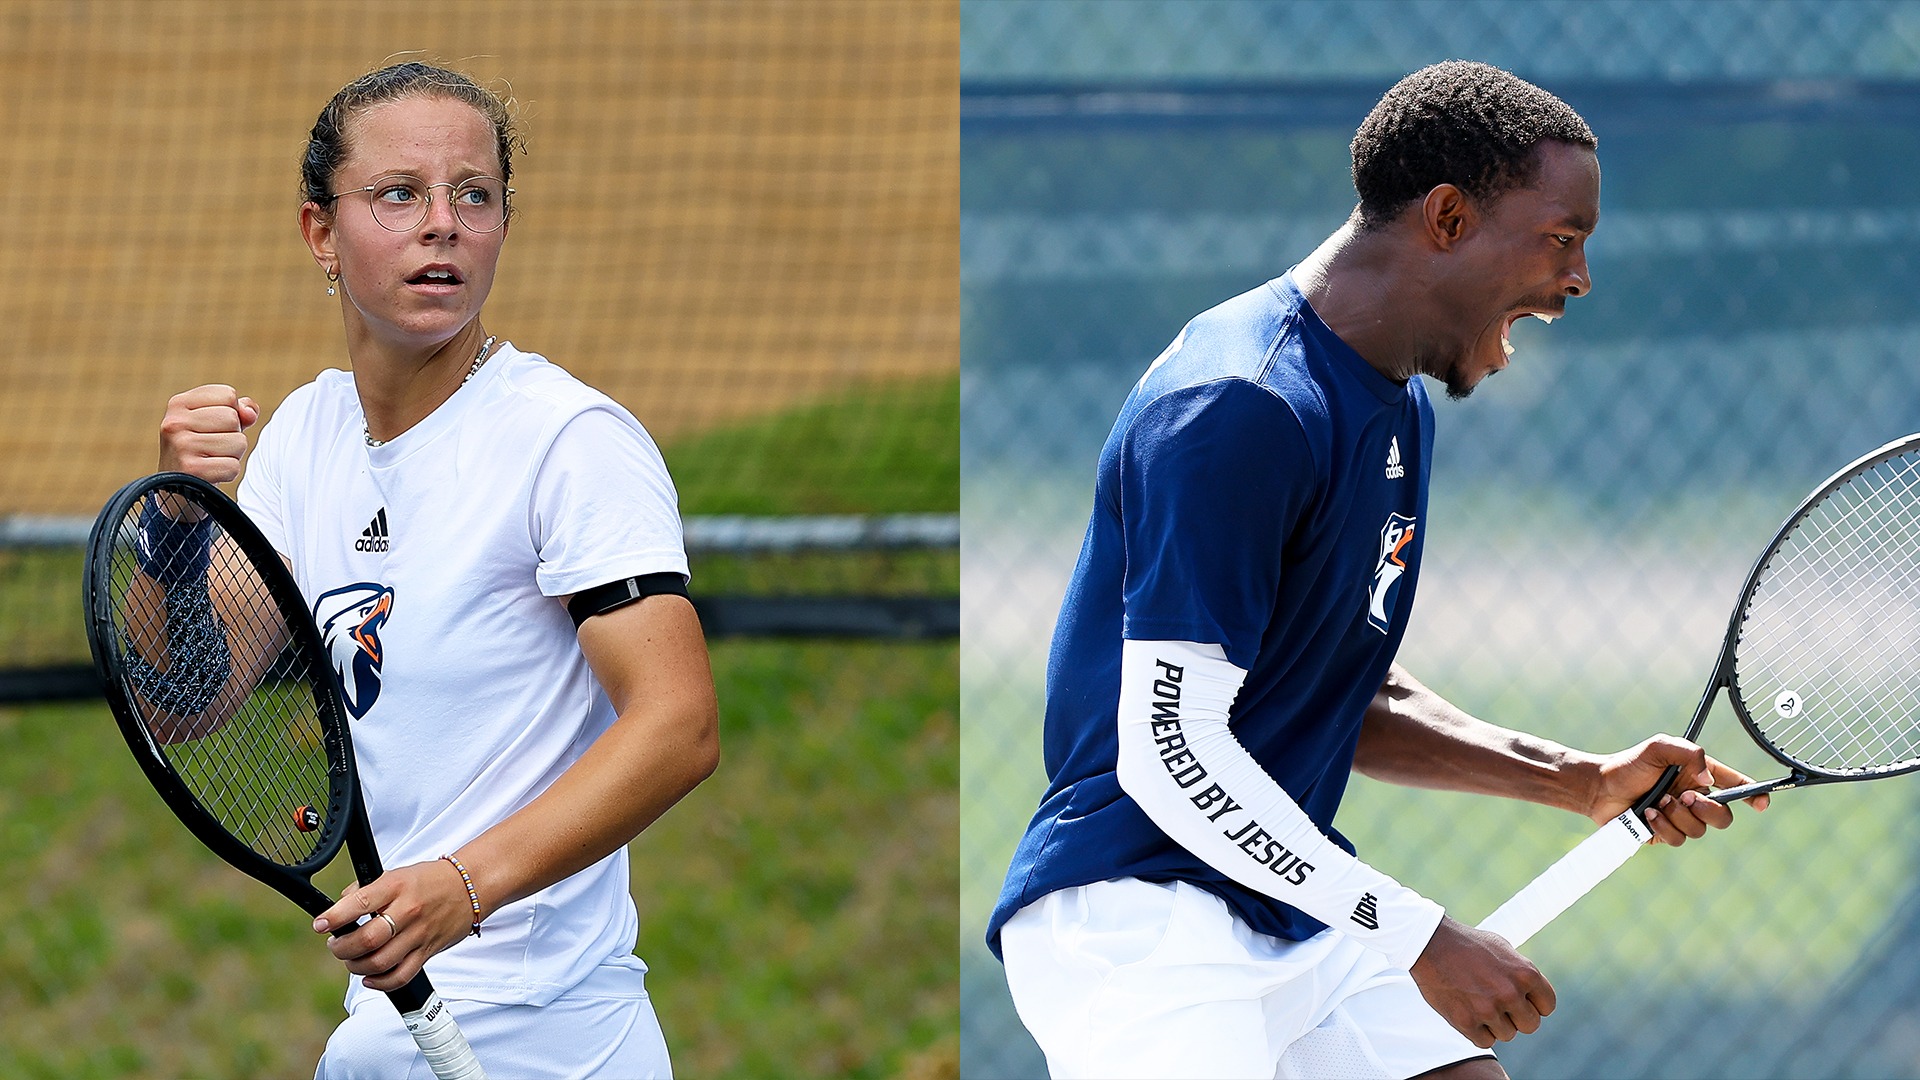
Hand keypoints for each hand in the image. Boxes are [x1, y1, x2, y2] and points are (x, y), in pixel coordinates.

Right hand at [159, 384, 257, 481]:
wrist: (177, 485)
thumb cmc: (201, 448)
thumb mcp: (216, 422)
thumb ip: (239, 410)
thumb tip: (250, 413)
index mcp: (178, 403)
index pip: (228, 395)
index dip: (232, 412)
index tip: (213, 426)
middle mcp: (175, 422)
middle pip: (234, 418)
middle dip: (233, 434)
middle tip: (212, 446)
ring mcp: (181, 446)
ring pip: (239, 442)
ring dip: (233, 454)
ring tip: (211, 458)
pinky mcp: (190, 469)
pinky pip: (233, 466)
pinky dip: (229, 472)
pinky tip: (211, 472)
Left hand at [312, 859, 473, 991]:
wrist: (469, 887)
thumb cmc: (429, 880)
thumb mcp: (396, 874)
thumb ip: (365, 890)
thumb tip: (338, 909)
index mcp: (396, 886)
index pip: (359, 903)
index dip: (334, 917)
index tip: (320, 925)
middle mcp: (407, 911)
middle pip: (367, 939)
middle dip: (342, 948)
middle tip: (336, 945)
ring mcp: (419, 934)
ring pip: (379, 962)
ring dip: (356, 966)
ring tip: (351, 959)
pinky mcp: (427, 952)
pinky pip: (400, 976)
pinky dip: (380, 982)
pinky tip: (369, 977)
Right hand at [1410, 915, 1555, 1047]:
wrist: (1431, 943)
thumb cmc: (1468, 944)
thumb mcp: (1504, 949)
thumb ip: (1521, 973)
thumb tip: (1533, 994)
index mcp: (1526, 973)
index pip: (1547, 1006)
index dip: (1534, 1005)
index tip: (1521, 1001)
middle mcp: (1511, 993)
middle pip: (1530, 1025)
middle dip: (1516, 1017)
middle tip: (1499, 1005)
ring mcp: (1488, 1009)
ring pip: (1507, 1034)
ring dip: (1495, 1024)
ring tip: (1479, 1003)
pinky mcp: (1466, 1022)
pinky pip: (1485, 1041)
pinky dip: (1478, 1031)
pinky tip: (1469, 1012)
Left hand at [1588, 734, 1768, 844]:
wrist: (1600, 788)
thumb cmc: (1629, 765)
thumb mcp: (1659, 747)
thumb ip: (1689, 753)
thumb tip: (1709, 780)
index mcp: (1699, 776)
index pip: (1735, 785)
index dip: (1754, 794)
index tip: (1762, 802)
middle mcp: (1693, 798)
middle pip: (1724, 817)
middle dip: (1707, 809)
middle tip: (1683, 797)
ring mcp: (1680, 818)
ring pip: (1700, 830)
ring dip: (1678, 816)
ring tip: (1657, 802)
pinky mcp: (1665, 834)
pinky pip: (1678, 839)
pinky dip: (1664, 826)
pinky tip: (1648, 814)